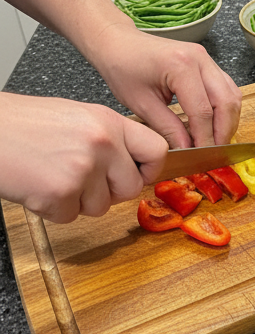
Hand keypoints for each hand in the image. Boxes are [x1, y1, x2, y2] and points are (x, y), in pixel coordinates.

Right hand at [0, 92, 167, 222]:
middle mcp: (101, 143)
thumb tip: (132, 166)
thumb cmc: (18, 124)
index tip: (137, 174)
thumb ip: (107, 140)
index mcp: (106, 121)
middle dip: (108, 191)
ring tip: (50, 174)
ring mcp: (82, 169)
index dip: (148, 169)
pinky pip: (70, 216)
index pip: (157, 150)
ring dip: (77, 200)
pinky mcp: (60, 193)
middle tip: (77, 177)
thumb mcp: (73, 117)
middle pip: (130, 187)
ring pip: (101, 207)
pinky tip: (35, 184)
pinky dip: (52, 208)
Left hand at [88, 22, 241, 148]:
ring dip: (228, 121)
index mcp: (180, 66)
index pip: (203, 112)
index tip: (202, 156)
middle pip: (226, 103)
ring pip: (233, 96)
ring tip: (215, 139)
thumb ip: (168, 129)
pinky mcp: (208, 63)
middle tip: (214, 152)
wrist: (118, 43)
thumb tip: (188, 149)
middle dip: (223, 132)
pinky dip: (226, 110)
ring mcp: (206, 59)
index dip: (205, 138)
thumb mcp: (142, 104)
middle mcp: (199, 59)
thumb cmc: (123, 68)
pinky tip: (215, 123)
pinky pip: (228, 89)